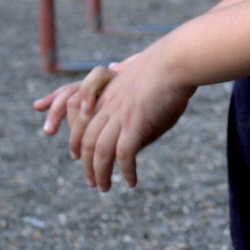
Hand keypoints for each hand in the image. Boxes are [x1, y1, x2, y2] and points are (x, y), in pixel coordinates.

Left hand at [35, 48, 195, 190]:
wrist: (174, 61)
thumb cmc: (166, 74)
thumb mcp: (144, 93)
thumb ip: (136, 113)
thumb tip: (136, 138)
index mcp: (107, 96)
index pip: (80, 121)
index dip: (74, 140)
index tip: (75, 156)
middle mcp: (108, 107)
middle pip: (86, 141)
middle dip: (86, 165)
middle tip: (91, 182)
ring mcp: (119, 115)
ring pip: (100, 151)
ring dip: (100, 173)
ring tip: (104, 188)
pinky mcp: (134, 123)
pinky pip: (124, 154)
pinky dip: (125, 171)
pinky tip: (131, 182)